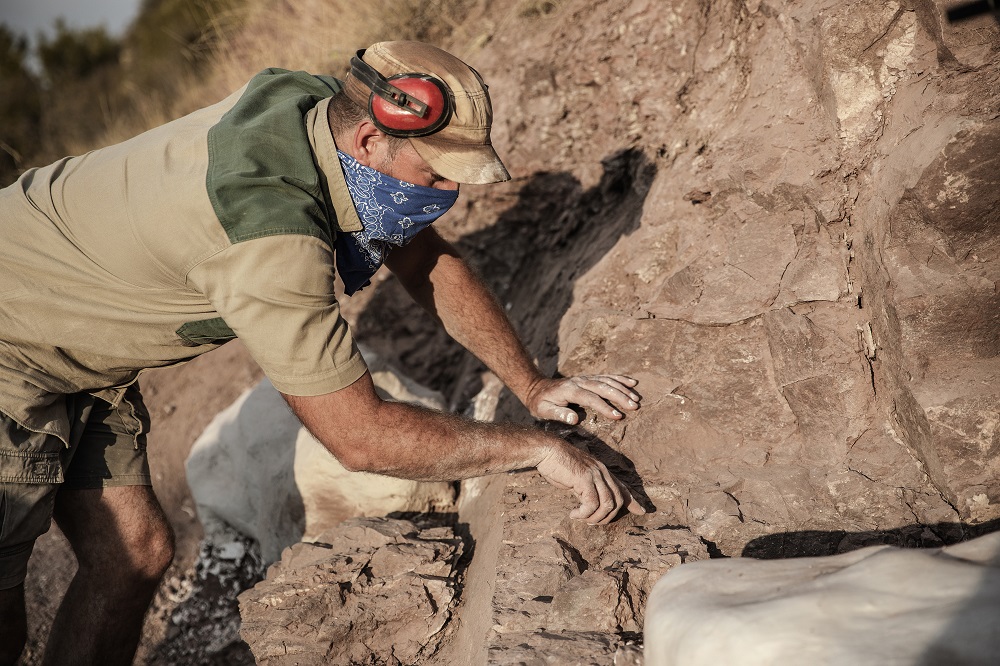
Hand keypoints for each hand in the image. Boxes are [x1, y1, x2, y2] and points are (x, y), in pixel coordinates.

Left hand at [525, 375, 640, 424]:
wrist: (536, 388)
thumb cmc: (540, 404)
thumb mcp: (543, 411)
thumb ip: (558, 414)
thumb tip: (574, 419)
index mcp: (569, 390)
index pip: (590, 398)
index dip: (605, 407)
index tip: (618, 416)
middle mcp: (579, 381)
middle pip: (603, 387)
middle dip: (620, 396)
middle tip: (634, 406)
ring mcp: (585, 378)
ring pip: (607, 381)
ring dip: (623, 389)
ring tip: (636, 399)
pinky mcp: (589, 378)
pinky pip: (607, 377)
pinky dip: (620, 379)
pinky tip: (633, 383)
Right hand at [536, 441, 645, 523]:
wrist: (546, 451)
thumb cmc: (557, 464)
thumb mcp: (576, 477)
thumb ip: (586, 487)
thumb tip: (589, 503)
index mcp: (602, 470)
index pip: (623, 487)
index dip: (633, 501)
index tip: (642, 511)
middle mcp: (602, 472)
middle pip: (618, 500)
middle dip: (608, 517)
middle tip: (591, 522)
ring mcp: (595, 475)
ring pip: (608, 504)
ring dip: (596, 517)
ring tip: (582, 519)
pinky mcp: (585, 479)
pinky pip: (592, 504)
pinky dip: (584, 514)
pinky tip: (573, 514)